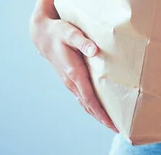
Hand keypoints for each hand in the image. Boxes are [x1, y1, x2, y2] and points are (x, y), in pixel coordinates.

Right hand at [30, 13, 117, 132]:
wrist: (43, 35)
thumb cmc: (59, 32)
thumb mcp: (70, 33)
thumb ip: (83, 41)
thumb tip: (94, 50)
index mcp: (73, 72)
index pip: (89, 98)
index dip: (100, 112)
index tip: (111, 123)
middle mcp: (71, 81)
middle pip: (88, 105)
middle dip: (102, 118)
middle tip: (118, 128)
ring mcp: (70, 82)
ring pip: (85, 102)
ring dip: (97, 113)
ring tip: (111, 122)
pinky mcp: (70, 79)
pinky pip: (82, 96)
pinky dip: (91, 105)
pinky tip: (99, 107)